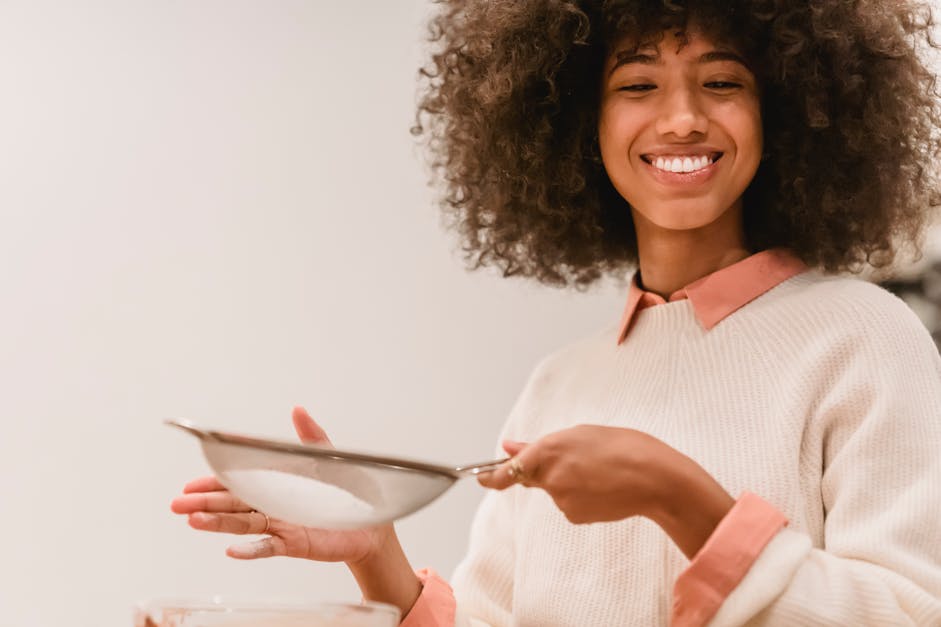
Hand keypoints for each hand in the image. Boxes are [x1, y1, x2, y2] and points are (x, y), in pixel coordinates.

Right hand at [170, 406, 392, 564]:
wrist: (374, 521)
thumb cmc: (350, 491)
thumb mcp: (329, 458)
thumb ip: (311, 436)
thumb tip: (298, 409)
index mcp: (277, 484)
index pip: (238, 484)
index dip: (213, 485)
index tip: (189, 486)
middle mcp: (274, 505)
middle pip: (233, 505)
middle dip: (204, 504)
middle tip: (177, 505)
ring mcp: (282, 525)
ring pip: (244, 524)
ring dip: (218, 524)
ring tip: (193, 521)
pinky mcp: (295, 543)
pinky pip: (269, 547)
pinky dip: (250, 549)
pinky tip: (231, 551)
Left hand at [478, 424, 734, 557]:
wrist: (653, 478)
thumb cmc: (623, 446)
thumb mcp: (580, 434)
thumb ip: (539, 444)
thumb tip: (509, 446)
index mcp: (549, 448)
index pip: (508, 469)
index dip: (491, 476)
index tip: (481, 478)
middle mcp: (550, 476)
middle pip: (533, 476)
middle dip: (545, 470)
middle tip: (577, 461)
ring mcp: (561, 499)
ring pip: (554, 490)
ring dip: (568, 481)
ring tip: (599, 470)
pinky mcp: (574, 515)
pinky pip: (568, 504)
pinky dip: (580, 496)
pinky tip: (603, 487)